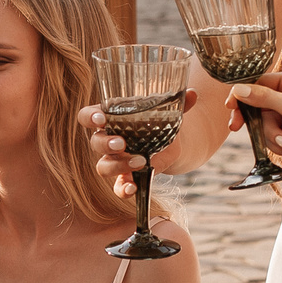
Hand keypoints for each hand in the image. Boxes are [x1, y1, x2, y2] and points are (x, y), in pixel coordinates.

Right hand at [83, 89, 197, 198]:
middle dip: (106, 144)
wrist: (169, 141)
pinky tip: (133, 188)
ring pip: (103, 167)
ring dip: (118, 166)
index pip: (88, 116)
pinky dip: (123, 189)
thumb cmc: (157, 118)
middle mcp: (107, 139)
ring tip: (140, 162)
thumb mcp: (166, 109)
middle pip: (95, 142)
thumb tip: (193, 93)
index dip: (90, 118)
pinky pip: (118, 186)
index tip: (101, 119)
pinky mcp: (126, 176)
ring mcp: (114, 160)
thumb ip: (178, 102)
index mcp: (109, 117)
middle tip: (122, 144)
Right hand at [222, 73, 281, 179]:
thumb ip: (263, 97)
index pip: (261, 81)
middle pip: (259, 104)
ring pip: (263, 123)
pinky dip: (278, 144)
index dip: (244, 93)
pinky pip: (270, 136)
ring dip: (272, 136)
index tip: (230, 105)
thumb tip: (238, 89)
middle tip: (236, 127)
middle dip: (258, 121)